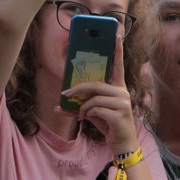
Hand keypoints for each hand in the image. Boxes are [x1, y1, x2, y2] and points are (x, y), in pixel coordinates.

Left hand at [59, 36, 136, 154]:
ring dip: (83, 108)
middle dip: (78, 89)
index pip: (118, 66)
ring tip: (82, 115)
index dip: (117, 51)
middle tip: (65, 95)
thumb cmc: (108, 125)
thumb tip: (57, 107)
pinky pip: (96, 109)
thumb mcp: (92, 113)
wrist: (122, 144)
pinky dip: (87, 114)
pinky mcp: (119, 114)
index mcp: (118, 88)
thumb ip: (78, 107)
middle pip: (96, 84)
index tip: (116, 35)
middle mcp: (122, 93)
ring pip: (94, 98)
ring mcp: (123, 103)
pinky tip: (87, 119)